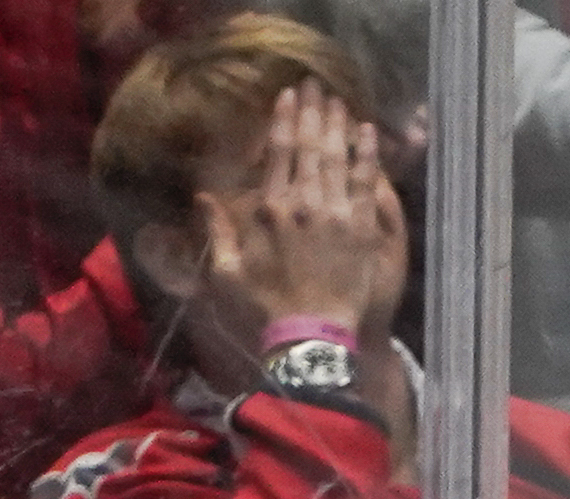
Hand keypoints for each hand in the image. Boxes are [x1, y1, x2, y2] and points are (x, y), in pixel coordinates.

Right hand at [200, 86, 407, 341]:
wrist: (308, 342)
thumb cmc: (262, 312)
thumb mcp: (225, 274)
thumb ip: (217, 231)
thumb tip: (202, 197)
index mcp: (269, 210)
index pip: (277, 153)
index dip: (283, 120)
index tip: (288, 95)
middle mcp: (303, 204)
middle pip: (309, 146)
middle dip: (313, 112)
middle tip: (316, 85)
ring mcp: (336, 215)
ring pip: (337, 157)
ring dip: (338, 124)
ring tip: (338, 100)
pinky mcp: (362, 230)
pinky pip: (367, 183)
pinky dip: (367, 155)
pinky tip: (367, 133)